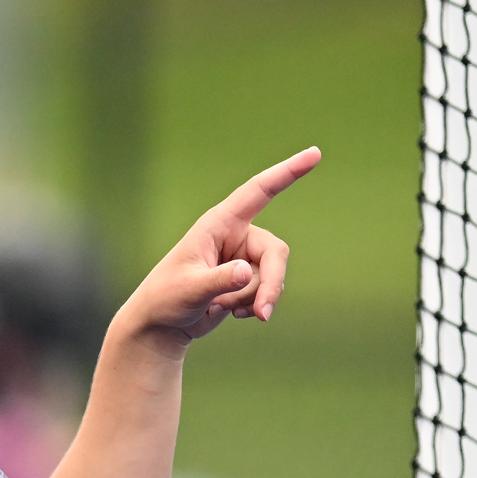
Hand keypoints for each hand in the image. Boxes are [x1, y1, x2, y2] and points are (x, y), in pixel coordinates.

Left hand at [121, 147, 319, 346]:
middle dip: (271, 284)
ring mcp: (245, 258)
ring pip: (272, 277)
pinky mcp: (249, 280)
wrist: (161, 324)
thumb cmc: (166, 298)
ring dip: (250, 299)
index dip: (287, 172)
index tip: (315, 153)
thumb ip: (218, 280)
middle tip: (261, 314)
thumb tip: (248, 271)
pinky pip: (267, 292)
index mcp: (218, 223)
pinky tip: (225, 311)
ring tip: (216, 306)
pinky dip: (251, 306)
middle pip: (276, 252)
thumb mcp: (189, 289)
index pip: (258, 191)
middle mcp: (236, 236)